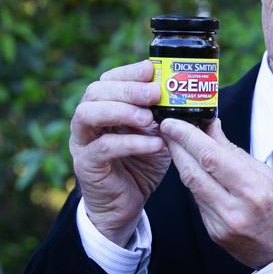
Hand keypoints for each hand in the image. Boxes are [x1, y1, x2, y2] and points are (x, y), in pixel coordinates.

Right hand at [69, 60, 171, 246]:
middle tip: (155, 93)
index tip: (152, 69)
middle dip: (128, 89)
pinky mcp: (87, 165)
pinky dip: (131, 142)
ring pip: (88, 114)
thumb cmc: (141, 162)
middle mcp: (88, 120)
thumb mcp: (156, 132)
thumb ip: (164, 113)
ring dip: (122, 111)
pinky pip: (104, 148)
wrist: (126, 203)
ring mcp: (82, 142)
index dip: (129, 72)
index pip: (109, 79)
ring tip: (150, 118)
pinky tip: (154, 143)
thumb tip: (190, 93)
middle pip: (96, 92)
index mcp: (104, 105)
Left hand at [160, 118, 272, 268]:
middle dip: (176, 147)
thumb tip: (211, 127)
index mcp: (254, 189)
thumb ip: (234, 152)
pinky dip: (195, 184)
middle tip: (168, 129)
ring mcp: (222, 225)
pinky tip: (196, 172)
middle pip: (193, 172)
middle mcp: (235, 209)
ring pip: (192, 187)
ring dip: (183, 163)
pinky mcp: (215, 235)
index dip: (187, 137)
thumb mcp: (268, 174)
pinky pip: (199, 203)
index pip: (210, 157)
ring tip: (179, 145)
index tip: (173, 122)